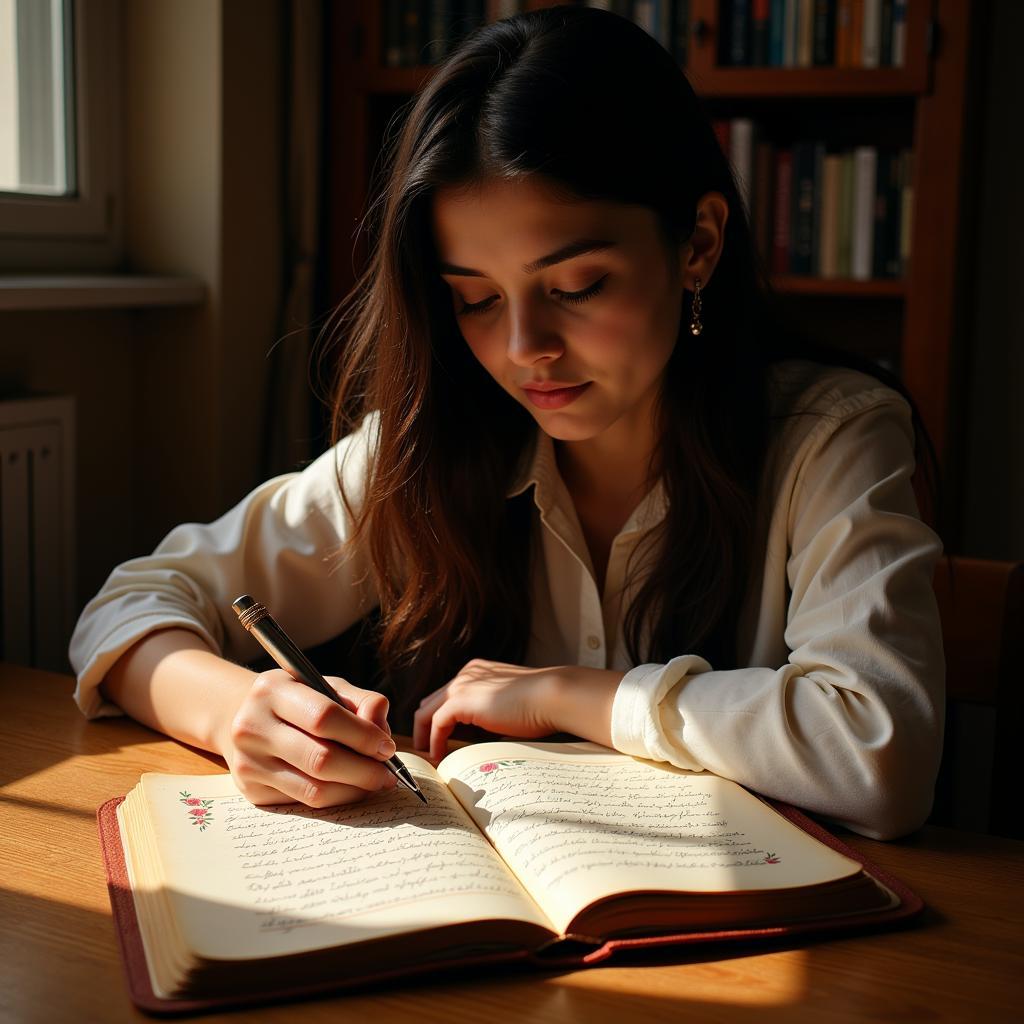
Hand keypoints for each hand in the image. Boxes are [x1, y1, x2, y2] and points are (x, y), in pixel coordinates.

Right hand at [220, 669, 398, 807]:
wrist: (244, 717)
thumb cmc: (299, 700)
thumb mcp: (328, 686)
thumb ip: (362, 702)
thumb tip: (382, 732)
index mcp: (272, 690)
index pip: (324, 718)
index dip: (363, 736)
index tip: (388, 748)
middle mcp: (252, 726)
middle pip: (320, 759)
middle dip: (364, 771)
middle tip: (388, 775)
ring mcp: (247, 762)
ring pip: (314, 789)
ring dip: (354, 790)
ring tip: (374, 783)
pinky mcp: (251, 791)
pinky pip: (304, 803)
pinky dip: (335, 799)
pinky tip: (349, 788)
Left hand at [413, 659, 568, 764]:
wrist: (552, 695)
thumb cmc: (542, 704)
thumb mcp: (510, 706)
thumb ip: (492, 714)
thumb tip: (483, 737)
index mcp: (478, 671)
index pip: (448, 694)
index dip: (442, 717)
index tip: (443, 739)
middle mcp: (466, 674)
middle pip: (432, 701)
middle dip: (426, 725)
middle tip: (429, 748)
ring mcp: (462, 685)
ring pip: (426, 711)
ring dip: (424, 734)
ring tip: (429, 755)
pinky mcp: (461, 701)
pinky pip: (435, 723)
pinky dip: (433, 741)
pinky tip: (439, 755)